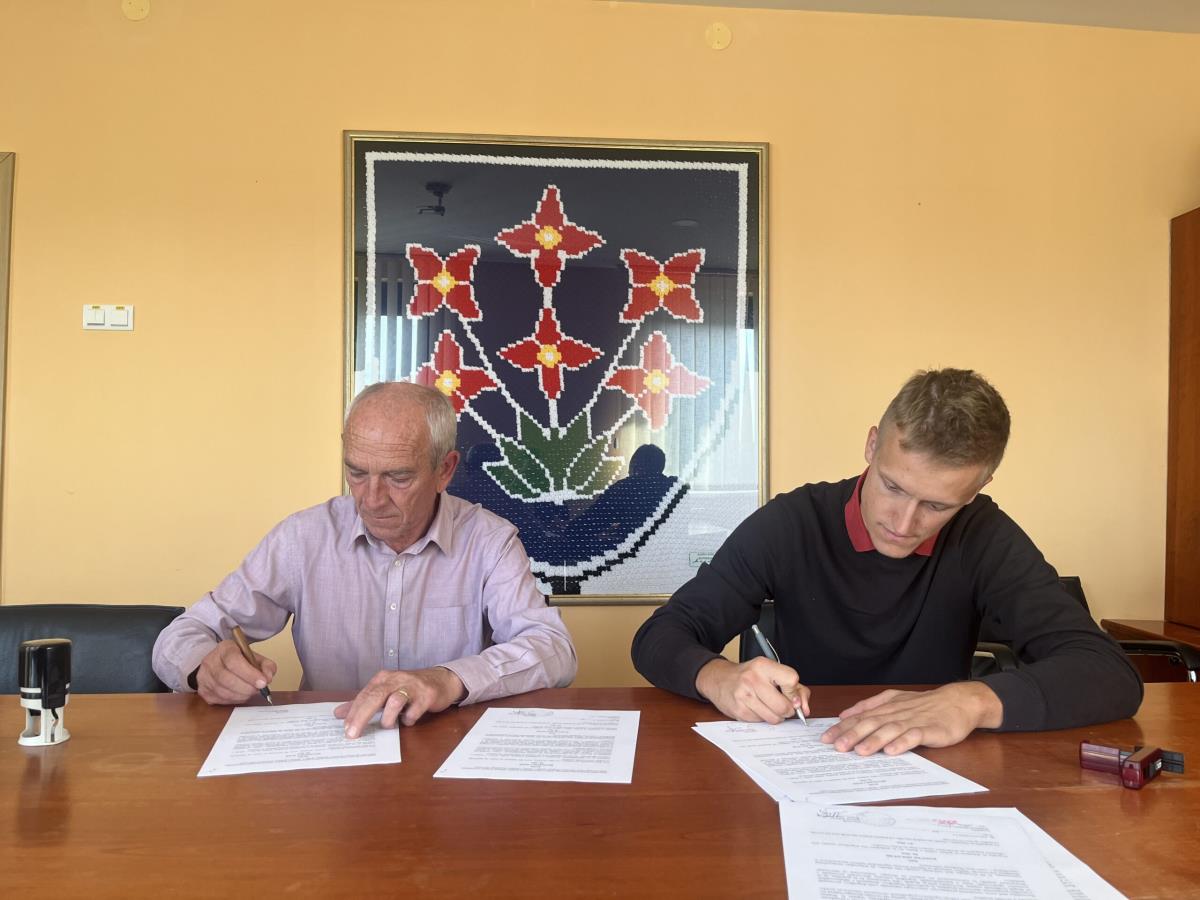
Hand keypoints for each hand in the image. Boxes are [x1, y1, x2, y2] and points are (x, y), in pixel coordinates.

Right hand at [195, 639, 276, 705]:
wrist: (219, 663)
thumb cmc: (240, 661)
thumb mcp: (255, 657)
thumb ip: (266, 665)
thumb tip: (268, 677)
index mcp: (225, 648)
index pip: (233, 661)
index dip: (249, 673)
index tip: (263, 682)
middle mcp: (210, 661)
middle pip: (227, 679)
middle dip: (246, 688)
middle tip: (258, 690)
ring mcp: (204, 677)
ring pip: (223, 691)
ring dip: (241, 695)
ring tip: (250, 692)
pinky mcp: (202, 690)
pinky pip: (219, 699)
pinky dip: (234, 700)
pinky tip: (240, 695)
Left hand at [335, 667, 466, 737]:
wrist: (442, 680)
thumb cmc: (410, 688)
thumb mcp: (385, 692)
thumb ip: (363, 703)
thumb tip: (338, 714)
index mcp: (384, 678)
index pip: (364, 695)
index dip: (353, 712)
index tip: (345, 728)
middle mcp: (397, 679)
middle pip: (375, 696)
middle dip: (362, 717)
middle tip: (353, 734)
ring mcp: (413, 686)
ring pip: (395, 701)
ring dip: (388, 718)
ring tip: (388, 725)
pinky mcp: (427, 695)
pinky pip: (414, 711)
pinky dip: (408, 719)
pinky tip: (409, 719)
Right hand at [695, 657, 809, 723]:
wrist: (719, 679)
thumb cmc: (750, 676)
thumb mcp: (772, 672)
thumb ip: (795, 688)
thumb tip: (804, 709)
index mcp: (764, 666)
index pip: (791, 680)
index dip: (795, 692)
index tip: (791, 694)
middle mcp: (753, 679)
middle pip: (784, 706)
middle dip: (788, 710)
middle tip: (782, 705)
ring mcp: (744, 696)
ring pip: (774, 718)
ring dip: (776, 716)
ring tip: (768, 706)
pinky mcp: (739, 711)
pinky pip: (761, 722)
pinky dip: (762, 718)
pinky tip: (756, 708)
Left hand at [820, 682, 1002, 755]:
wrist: (958, 701)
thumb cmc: (925, 704)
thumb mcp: (894, 700)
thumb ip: (869, 706)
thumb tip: (844, 714)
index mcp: (887, 707)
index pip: (860, 718)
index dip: (843, 728)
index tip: (826, 738)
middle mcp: (897, 713)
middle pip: (872, 723)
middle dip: (853, 735)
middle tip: (837, 747)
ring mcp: (914, 721)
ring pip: (891, 730)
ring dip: (874, 741)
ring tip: (860, 751)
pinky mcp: (931, 730)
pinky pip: (915, 736)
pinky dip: (903, 743)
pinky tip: (893, 751)